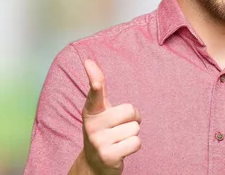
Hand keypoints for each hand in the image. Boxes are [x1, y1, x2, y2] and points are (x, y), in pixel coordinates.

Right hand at [81, 60, 141, 174]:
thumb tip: (89, 60)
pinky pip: (136, 142)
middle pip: (130, 111)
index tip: (90, 65)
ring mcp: (99, 142)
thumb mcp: (99, 110)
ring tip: (119, 139)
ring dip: (132, 134)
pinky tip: (122, 149)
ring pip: (135, 128)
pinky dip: (133, 146)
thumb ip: (98, 87)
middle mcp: (91, 126)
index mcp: (91, 111)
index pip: (94, 93)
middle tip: (121, 126)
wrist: (94, 164)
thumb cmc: (103, 130)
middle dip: (133, 118)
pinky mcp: (108, 156)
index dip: (95, 80)